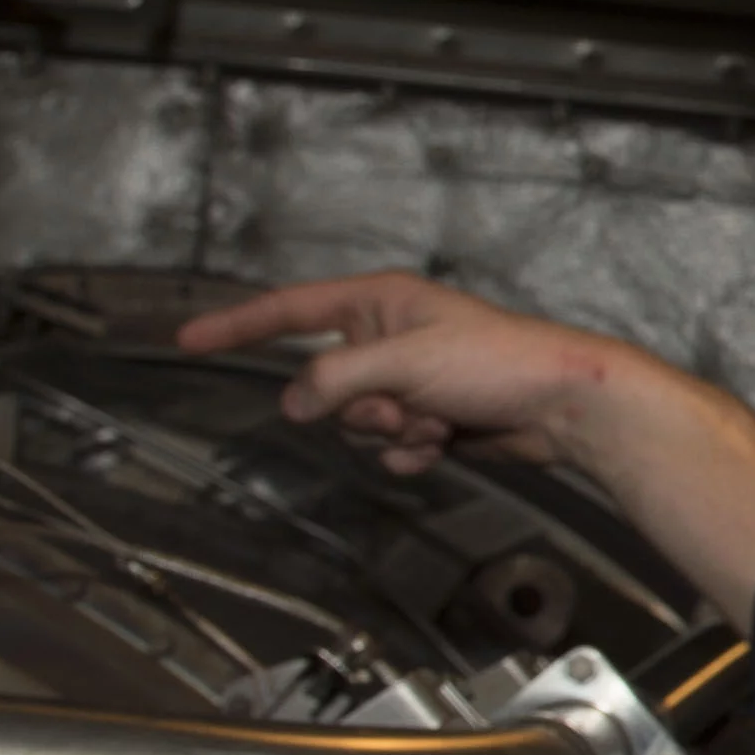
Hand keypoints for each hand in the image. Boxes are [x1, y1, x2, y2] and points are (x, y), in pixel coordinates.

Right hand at [180, 273, 641, 475]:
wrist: (564, 406)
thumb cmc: (503, 362)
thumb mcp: (403, 362)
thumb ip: (335, 378)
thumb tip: (293, 400)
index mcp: (380, 302)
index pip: (289, 310)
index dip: (237, 325)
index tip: (190, 338)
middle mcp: (390, 337)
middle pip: (325, 387)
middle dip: (362, 409)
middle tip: (406, 405)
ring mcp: (409, 380)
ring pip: (357, 424)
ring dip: (393, 433)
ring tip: (438, 419)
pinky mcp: (430, 417)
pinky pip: (390, 448)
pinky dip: (413, 452)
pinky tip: (445, 442)